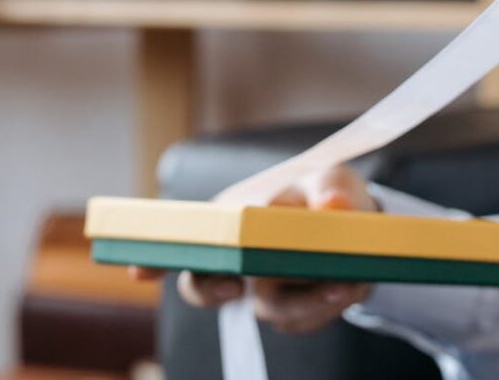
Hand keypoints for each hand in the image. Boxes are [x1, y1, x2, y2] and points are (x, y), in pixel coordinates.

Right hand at [129, 165, 377, 333]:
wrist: (360, 223)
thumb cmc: (328, 192)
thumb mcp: (334, 177)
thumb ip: (332, 187)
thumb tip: (332, 203)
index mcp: (234, 214)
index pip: (187, 234)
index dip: (158, 254)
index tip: (138, 270)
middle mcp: (237, 255)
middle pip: (204, 285)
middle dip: (218, 291)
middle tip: (239, 288)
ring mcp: (262, 287)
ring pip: (268, 308)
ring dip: (308, 299)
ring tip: (348, 281)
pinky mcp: (291, 311)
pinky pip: (302, 321)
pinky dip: (329, 305)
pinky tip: (353, 284)